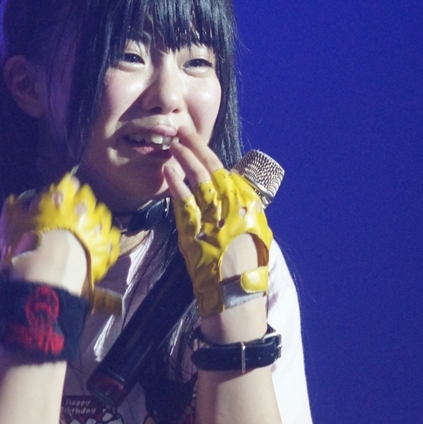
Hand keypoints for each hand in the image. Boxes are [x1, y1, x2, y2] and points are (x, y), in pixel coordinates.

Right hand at [0, 172, 121, 305]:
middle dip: (79, 205)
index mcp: (61, 193)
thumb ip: (14, 208)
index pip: (68, 182)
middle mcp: (84, 203)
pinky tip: (93, 248)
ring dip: (92, 221)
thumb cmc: (26, 245)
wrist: (48, 275)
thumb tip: (17, 201)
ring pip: (100, 214)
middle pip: (86, 197)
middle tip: (68, 219)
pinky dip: (103, 240)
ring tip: (82, 235)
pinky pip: (110, 236)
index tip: (56, 201)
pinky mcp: (109, 244)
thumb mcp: (9, 224)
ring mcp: (99, 223)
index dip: (62, 192)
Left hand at [163, 128, 273, 317]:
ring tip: (173, 141)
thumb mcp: (254, 234)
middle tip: (183, 128)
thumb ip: (242, 211)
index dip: (208, 155)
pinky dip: (176, 184)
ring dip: (184, 158)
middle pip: (211, 168)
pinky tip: (168, 170)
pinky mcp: (195, 231)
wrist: (237, 295)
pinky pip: (184, 202)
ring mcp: (213, 217)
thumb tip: (230, 194)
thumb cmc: (248, 268)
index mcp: (247, 205)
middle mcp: (232, 206)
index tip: (196, 143)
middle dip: (196, 146)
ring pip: (197, 179)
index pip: (225, 173)